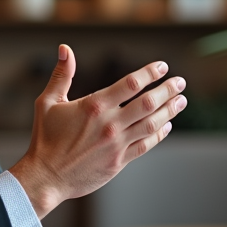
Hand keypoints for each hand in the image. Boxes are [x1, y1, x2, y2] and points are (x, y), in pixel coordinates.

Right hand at [10, 45, 187, 217]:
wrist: (46, 177)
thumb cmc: (45, 139)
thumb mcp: (48, 102)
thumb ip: (61, 75)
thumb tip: (65, 49)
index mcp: (94, 106)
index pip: (130, 84)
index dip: (149, 73)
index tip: (162, 66)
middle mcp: (109, 124)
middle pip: (148, 103)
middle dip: (167, 90)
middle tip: (180, 82)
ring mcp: (116, 144)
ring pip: (152, 124)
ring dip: (170, 111)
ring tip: (181, 100)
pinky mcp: (119, 162)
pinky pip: (146, 145)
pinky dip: (159, 134)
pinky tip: (167, 125)